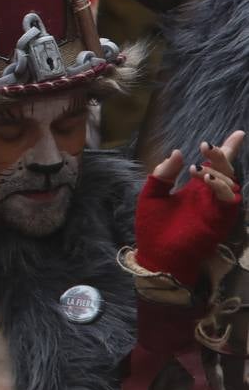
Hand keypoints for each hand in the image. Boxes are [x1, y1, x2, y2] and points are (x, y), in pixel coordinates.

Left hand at [135, 130, 243, 286]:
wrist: (156, 255)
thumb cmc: (153, 227)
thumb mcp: (151, 195)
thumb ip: (163, 173)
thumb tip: (177, 152)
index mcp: (195, 189)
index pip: (214, 165)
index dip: (226, 149)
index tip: (238, 134)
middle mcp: (209, 196)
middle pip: (227, 170)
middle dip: (223, 155)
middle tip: (208, 146)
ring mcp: (216, 208)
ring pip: (232, 183)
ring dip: (218, 171)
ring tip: (198, 167)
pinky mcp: (219, 220)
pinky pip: (229, 201)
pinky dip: (221, 187)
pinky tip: (207, 179)